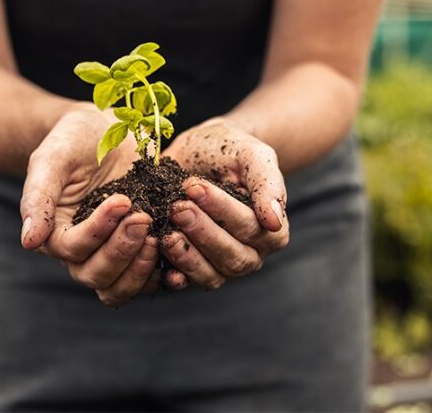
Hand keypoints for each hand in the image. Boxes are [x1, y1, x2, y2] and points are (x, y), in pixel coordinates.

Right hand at [20, 103, 159, 305]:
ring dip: (141, 269)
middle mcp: (82, 252)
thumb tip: (29, 242)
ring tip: (160, 236)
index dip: (98, 231)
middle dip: (121, 251)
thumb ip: (38, 197)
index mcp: (55, 233)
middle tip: (143, 217)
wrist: (105, 130)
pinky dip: (164, 272)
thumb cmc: (73, 140)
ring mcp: (113, 254)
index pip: (73, 249)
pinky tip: (178, 248)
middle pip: (96, 276)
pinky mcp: (141, 250)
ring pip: (120, 287)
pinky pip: (150, 278)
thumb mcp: (51, 158)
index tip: (122, 200)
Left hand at [161, 117, 289, 289]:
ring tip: (165, 232)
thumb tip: (274, 221)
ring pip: (211, 275)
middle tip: (177, 208)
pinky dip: (172, 274)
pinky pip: (186, 281)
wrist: (199, 151)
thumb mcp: (252, 154)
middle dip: (202, 232)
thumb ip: (268, 183)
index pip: (250, 227)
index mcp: (272, 230)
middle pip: (232, 256)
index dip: (222, 210)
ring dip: (187, 255)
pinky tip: (158, 259)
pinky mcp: (193, 269)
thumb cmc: (229, 150)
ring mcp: (221, 265)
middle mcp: (250, 253)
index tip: (195, 187)